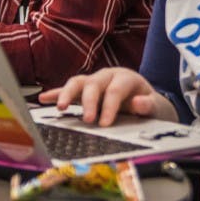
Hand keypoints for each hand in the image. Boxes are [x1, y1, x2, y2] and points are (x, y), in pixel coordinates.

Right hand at [37, 67, 178, 126]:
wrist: (145, 101)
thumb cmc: (147, 104)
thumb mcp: (155, 106)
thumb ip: (148, 104)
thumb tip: (139, 102)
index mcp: (125, 78)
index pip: (115, 90)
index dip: (109, 106)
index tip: (104, 124)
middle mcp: (107, 76)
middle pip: (93, 84)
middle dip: (89, 102)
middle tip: (88, 120)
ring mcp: (94, 81)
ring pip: (77, 83)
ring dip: (66, 94)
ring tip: (60, 108)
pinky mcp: (84, 90)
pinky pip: (68, 89)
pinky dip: (55, 93)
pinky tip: (43, 98)